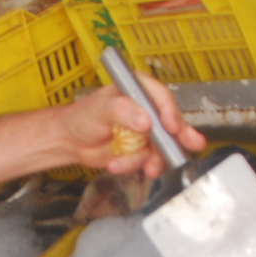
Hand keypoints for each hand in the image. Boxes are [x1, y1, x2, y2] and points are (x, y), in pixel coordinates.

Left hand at [63, 72, 207, 178]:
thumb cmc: (82, 116)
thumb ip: (122, 110)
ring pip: (162, 146)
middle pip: (171, 122)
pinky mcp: (141, 150)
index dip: (169, 111)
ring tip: (146, 167)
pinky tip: (119, 164)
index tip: (171, 126)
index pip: (161, 97)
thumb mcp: (99, 108)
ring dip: (154, 159)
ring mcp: (146, 131)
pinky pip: (148, 160)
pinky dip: (136, 165)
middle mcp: (146, 109)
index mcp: (138, 90)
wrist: (71, 141)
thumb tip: (144, 119)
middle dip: (179, 138)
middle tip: (185, 147)